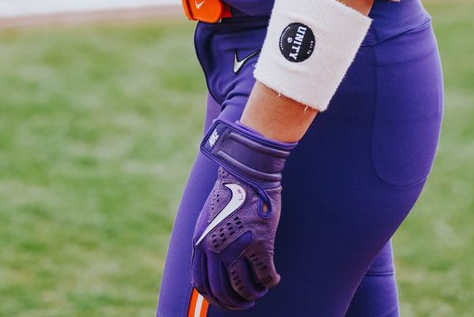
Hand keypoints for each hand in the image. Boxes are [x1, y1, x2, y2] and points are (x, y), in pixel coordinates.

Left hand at [191, 119, 295, 310]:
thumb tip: (213, 270)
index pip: (202, 285)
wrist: (248, 170)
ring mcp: (238, 248)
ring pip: (246, 288)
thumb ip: (207, 242)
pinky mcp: (261, 244)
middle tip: (247, 301)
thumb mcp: (208, 217)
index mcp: (200, 242)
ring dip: (254, 293)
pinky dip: (271, 282)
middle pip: (223, 292)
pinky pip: (266, 276)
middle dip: (236, 302)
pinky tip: (274, 279)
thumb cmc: (230, 191)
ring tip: (260, 289)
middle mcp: (215, 249)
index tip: (226, 301)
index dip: (215, 298)